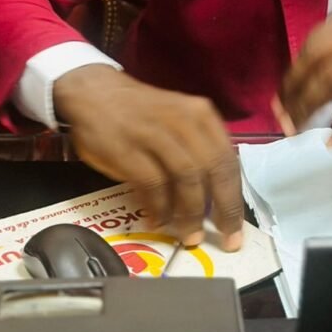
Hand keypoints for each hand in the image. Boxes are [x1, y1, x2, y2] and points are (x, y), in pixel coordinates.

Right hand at [54, 66, 242, 249]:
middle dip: (222, 209)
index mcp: (201, 115)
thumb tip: (216, 196)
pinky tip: (157, 220)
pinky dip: (158, 206)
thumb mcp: (179, 119)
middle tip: (224, 239)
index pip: (228, 160)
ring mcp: (156, 133)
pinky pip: (153, 183)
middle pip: (214, 170)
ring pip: (187, 179)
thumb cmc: (141, 113)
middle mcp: (184, 121)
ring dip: (190, 213)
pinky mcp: (129, 148)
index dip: (235, 198)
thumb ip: (198, 149)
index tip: (236, 227)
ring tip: (188, 236)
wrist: (95, 93)